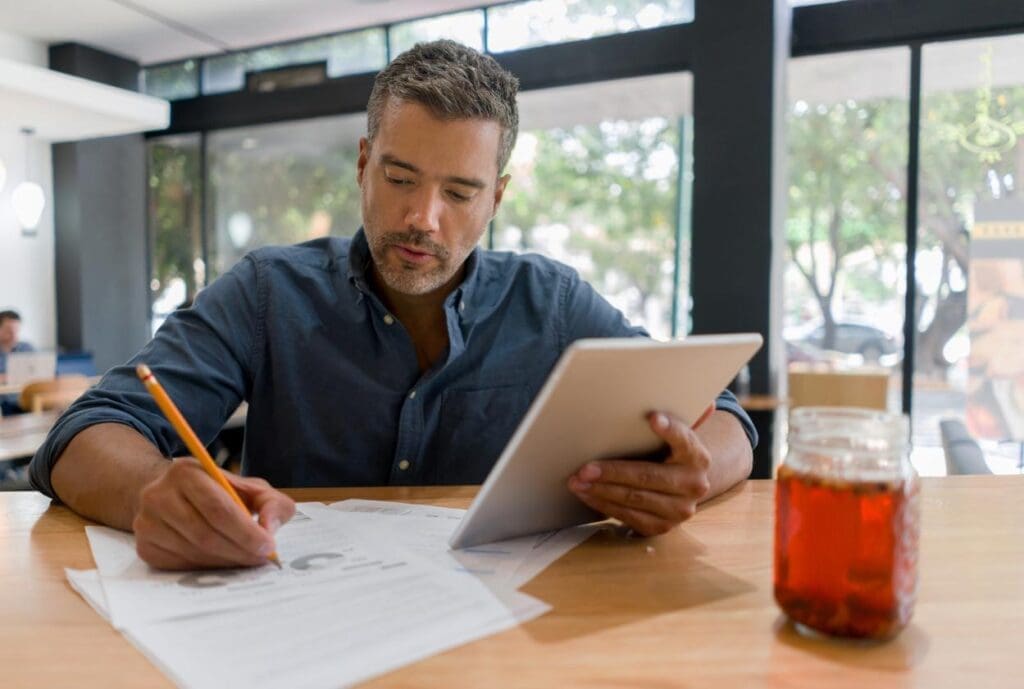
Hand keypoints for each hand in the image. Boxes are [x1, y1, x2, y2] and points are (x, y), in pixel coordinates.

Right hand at [132, 457, 295, 569]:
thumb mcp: (248, 487)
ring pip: (194, 552)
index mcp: (186, 472)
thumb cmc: (216, 491)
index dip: (245, 531)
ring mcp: (147, 522)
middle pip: (205, 534)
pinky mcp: (145, 546)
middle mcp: (159, 495)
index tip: (268, 545)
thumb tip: (269, 528)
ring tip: (246, 558)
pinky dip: (207, 567)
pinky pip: (181, 565)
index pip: (218, 508)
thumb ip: (270, 503)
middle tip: (261, 558)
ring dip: (226, 561)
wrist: (168, 493)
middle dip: (239, 550)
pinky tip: (222, 560)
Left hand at [567, 405, 714, 536]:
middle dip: (613, 472)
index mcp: (698, 456)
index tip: (652, 418)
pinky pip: (629, 517)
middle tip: (585, 468)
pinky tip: (587, 495)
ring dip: (601, 490)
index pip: (684, 440)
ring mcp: (680, 509)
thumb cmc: (669, 453)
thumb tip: (693, 403)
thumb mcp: (675, 436)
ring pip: (635, 499)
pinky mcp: (663, 526)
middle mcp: (694, 485)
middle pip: (649, 476)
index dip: (669, 430)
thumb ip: (677, 420)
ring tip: (577, 481)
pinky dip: (604, 505)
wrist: (683, 486)